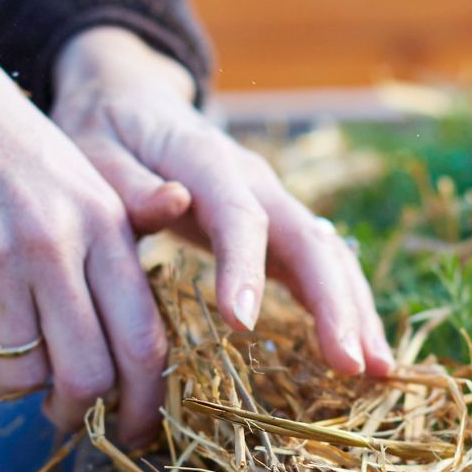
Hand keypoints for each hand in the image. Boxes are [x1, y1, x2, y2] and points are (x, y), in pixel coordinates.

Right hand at [0, 0, 170, 443]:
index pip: (146, 342)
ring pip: (23, 375)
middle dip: (79, 413)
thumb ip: (119, 250)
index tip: (135, 431)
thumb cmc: (1, 143)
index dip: (146, 404)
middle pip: (89, 374)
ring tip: (5, 362)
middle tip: (62, 414)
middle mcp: (58, 242)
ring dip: (15, 388)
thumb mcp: (78, 179)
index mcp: (105, 224)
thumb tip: (152, 333)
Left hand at [52, 28, 393, 377]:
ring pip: (329, 255)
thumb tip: (172, 203)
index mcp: (207, 160)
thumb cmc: (104, 134)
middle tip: (349, 364)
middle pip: (308, 238)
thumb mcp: (93, 149)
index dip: (246, 267)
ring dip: (356, 312)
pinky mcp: (278, 229)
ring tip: (377, 370)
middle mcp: (256, 179)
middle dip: (333, 302)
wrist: (131, 101)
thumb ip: (128, 184)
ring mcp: (274, 203)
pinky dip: (347, 311)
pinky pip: (323, 268)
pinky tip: (363, 357)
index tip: (242, 323)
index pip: (238, 214)